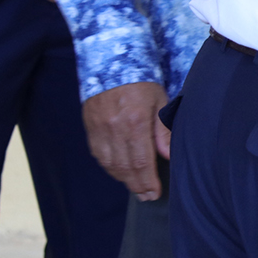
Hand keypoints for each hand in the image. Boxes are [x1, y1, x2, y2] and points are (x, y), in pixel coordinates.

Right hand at [82, 81, 167, 199]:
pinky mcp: (90, 127)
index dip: (148, 181)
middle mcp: (114, 128)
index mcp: (136, 122)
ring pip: (110, 164)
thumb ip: (163, 130)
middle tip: (147, 197)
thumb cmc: (142, 80)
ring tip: (136, 188)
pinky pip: (98, 154)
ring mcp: (99, 129)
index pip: (142, 161)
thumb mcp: (160, 101)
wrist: (111, 61)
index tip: (155, 193)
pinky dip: (109, 167)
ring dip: (123, 179)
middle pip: (125, 167)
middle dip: (137, 185)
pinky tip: (119, 172)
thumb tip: (168, 155)